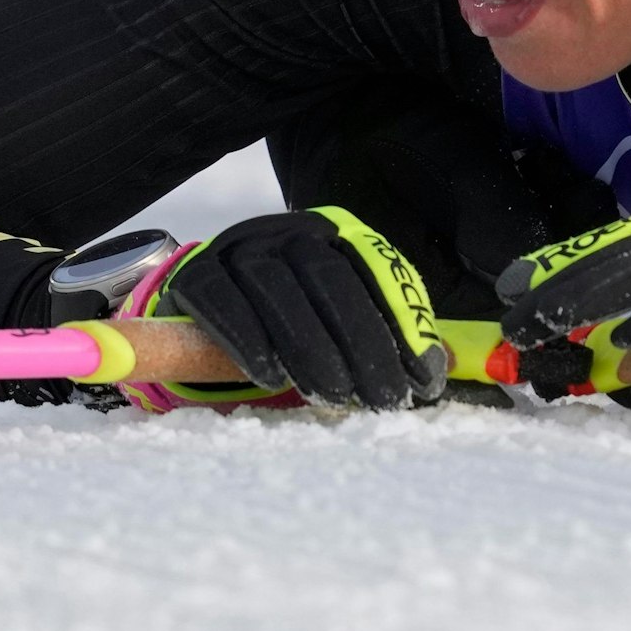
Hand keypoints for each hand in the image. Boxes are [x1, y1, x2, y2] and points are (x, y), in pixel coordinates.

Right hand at [131, 208, 447, 410]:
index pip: (379, 273)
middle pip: (331, 280)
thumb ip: (381, 332)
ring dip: (311, 348)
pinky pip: (222, 301)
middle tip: (382, 398)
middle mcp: (290, 232)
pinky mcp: (197, 273)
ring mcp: (240, 247)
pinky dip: (248, 340)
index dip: (405, 326)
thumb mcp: (335, 314)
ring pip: (279, 291)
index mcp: (337, 234)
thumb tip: (433, 372)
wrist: (202, 301)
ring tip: (333, 396)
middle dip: (363, 343)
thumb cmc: (286, 314)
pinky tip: (271, 378)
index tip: (422, 381)